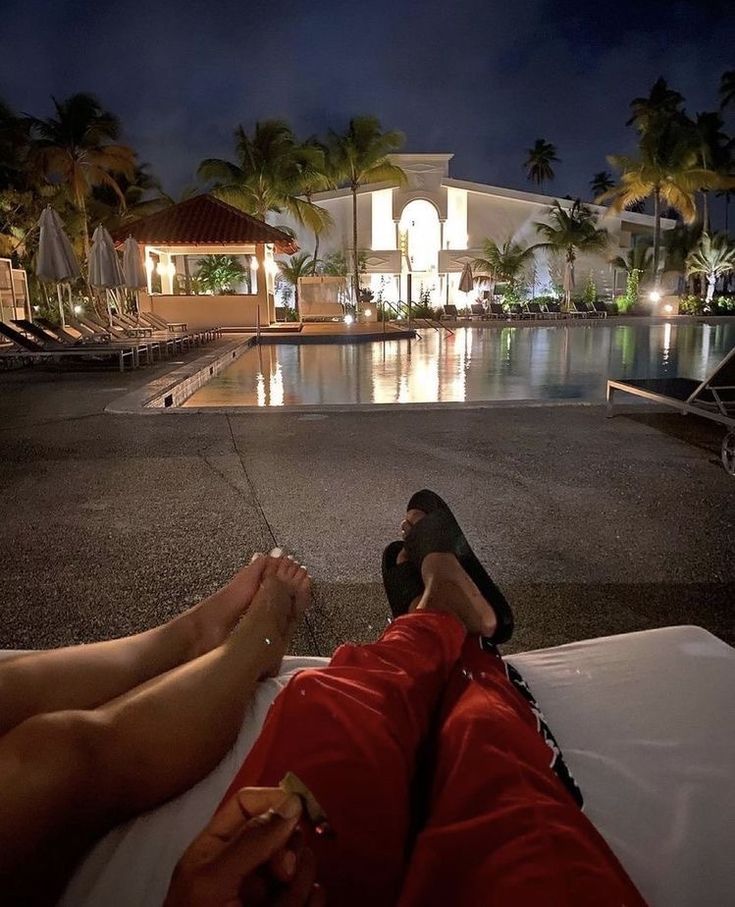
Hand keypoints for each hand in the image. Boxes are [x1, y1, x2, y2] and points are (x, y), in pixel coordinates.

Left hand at [165, 787, 324, 906]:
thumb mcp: (212, 883)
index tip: (299, 810)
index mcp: (217, 847)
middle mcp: (245, 863)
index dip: (275, 799)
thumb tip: (291, 804)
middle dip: (290, 849)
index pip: (249, 803)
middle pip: (284, 830)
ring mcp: (267, 891)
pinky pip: (314, 894)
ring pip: (303, 862)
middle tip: (282, 874)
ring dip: (300, 882)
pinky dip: (312, 900)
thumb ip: (249, 842)